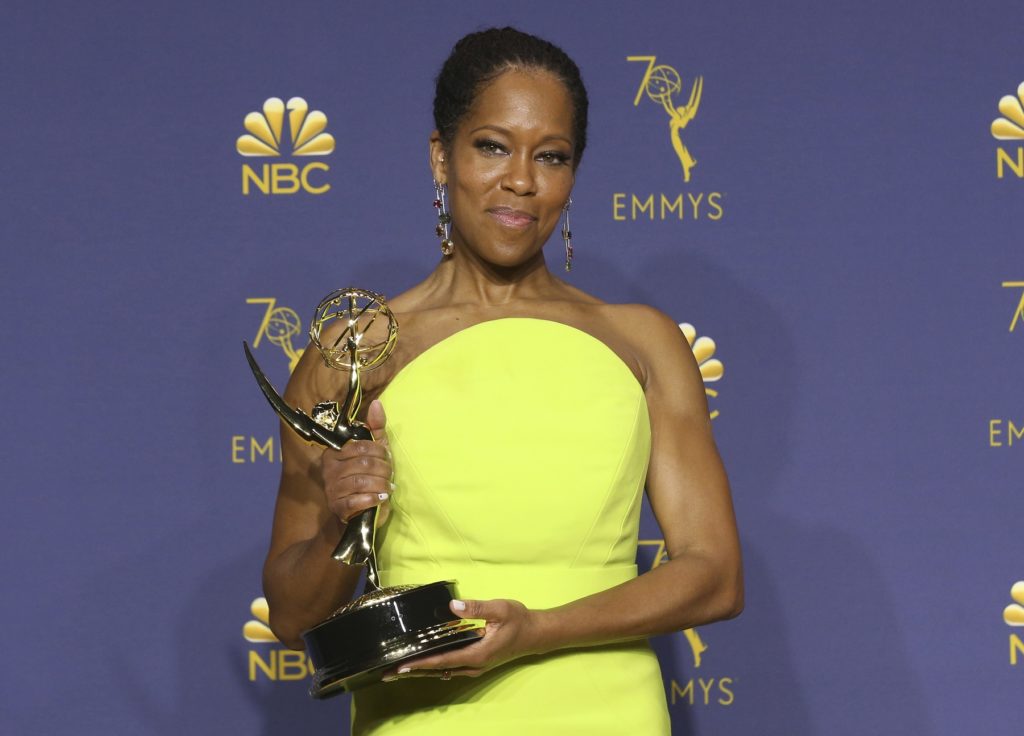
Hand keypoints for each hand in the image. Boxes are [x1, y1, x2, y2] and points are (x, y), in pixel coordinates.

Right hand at [320, 399, 392, 522]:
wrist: (364, 507)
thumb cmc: (370, 474)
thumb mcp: (376, 449)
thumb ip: (376, 426)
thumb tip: (376, 404)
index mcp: (336, 451)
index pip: (361, 446)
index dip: (380, 452)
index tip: (387, 458)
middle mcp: (329, 469)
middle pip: (362, 464)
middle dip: (383, 470)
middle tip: (390, 475)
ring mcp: (332, 488)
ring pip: (360, 481)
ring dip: (380, 484)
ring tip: (388, 488)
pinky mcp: (337, 506)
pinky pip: (355, 501)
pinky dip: (372, 499)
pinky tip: (381, 499)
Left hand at [382, 598, 543, 680]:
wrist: (536, 634)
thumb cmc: (519, 620)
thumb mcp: (500, 608)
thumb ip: (477, 608)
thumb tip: (452, 606)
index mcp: (476, 654)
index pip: (442, 660)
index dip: (420, 663)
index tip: (400, 666)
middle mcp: (473, 665)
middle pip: (438, 670)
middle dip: (414, 671)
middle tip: (388, 672)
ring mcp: (475, 667)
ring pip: (443, 671)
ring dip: (423, 670)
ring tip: (401, 669)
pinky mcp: (476, 663)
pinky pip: (451, 668)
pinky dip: (435, 667)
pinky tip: (426, 664)